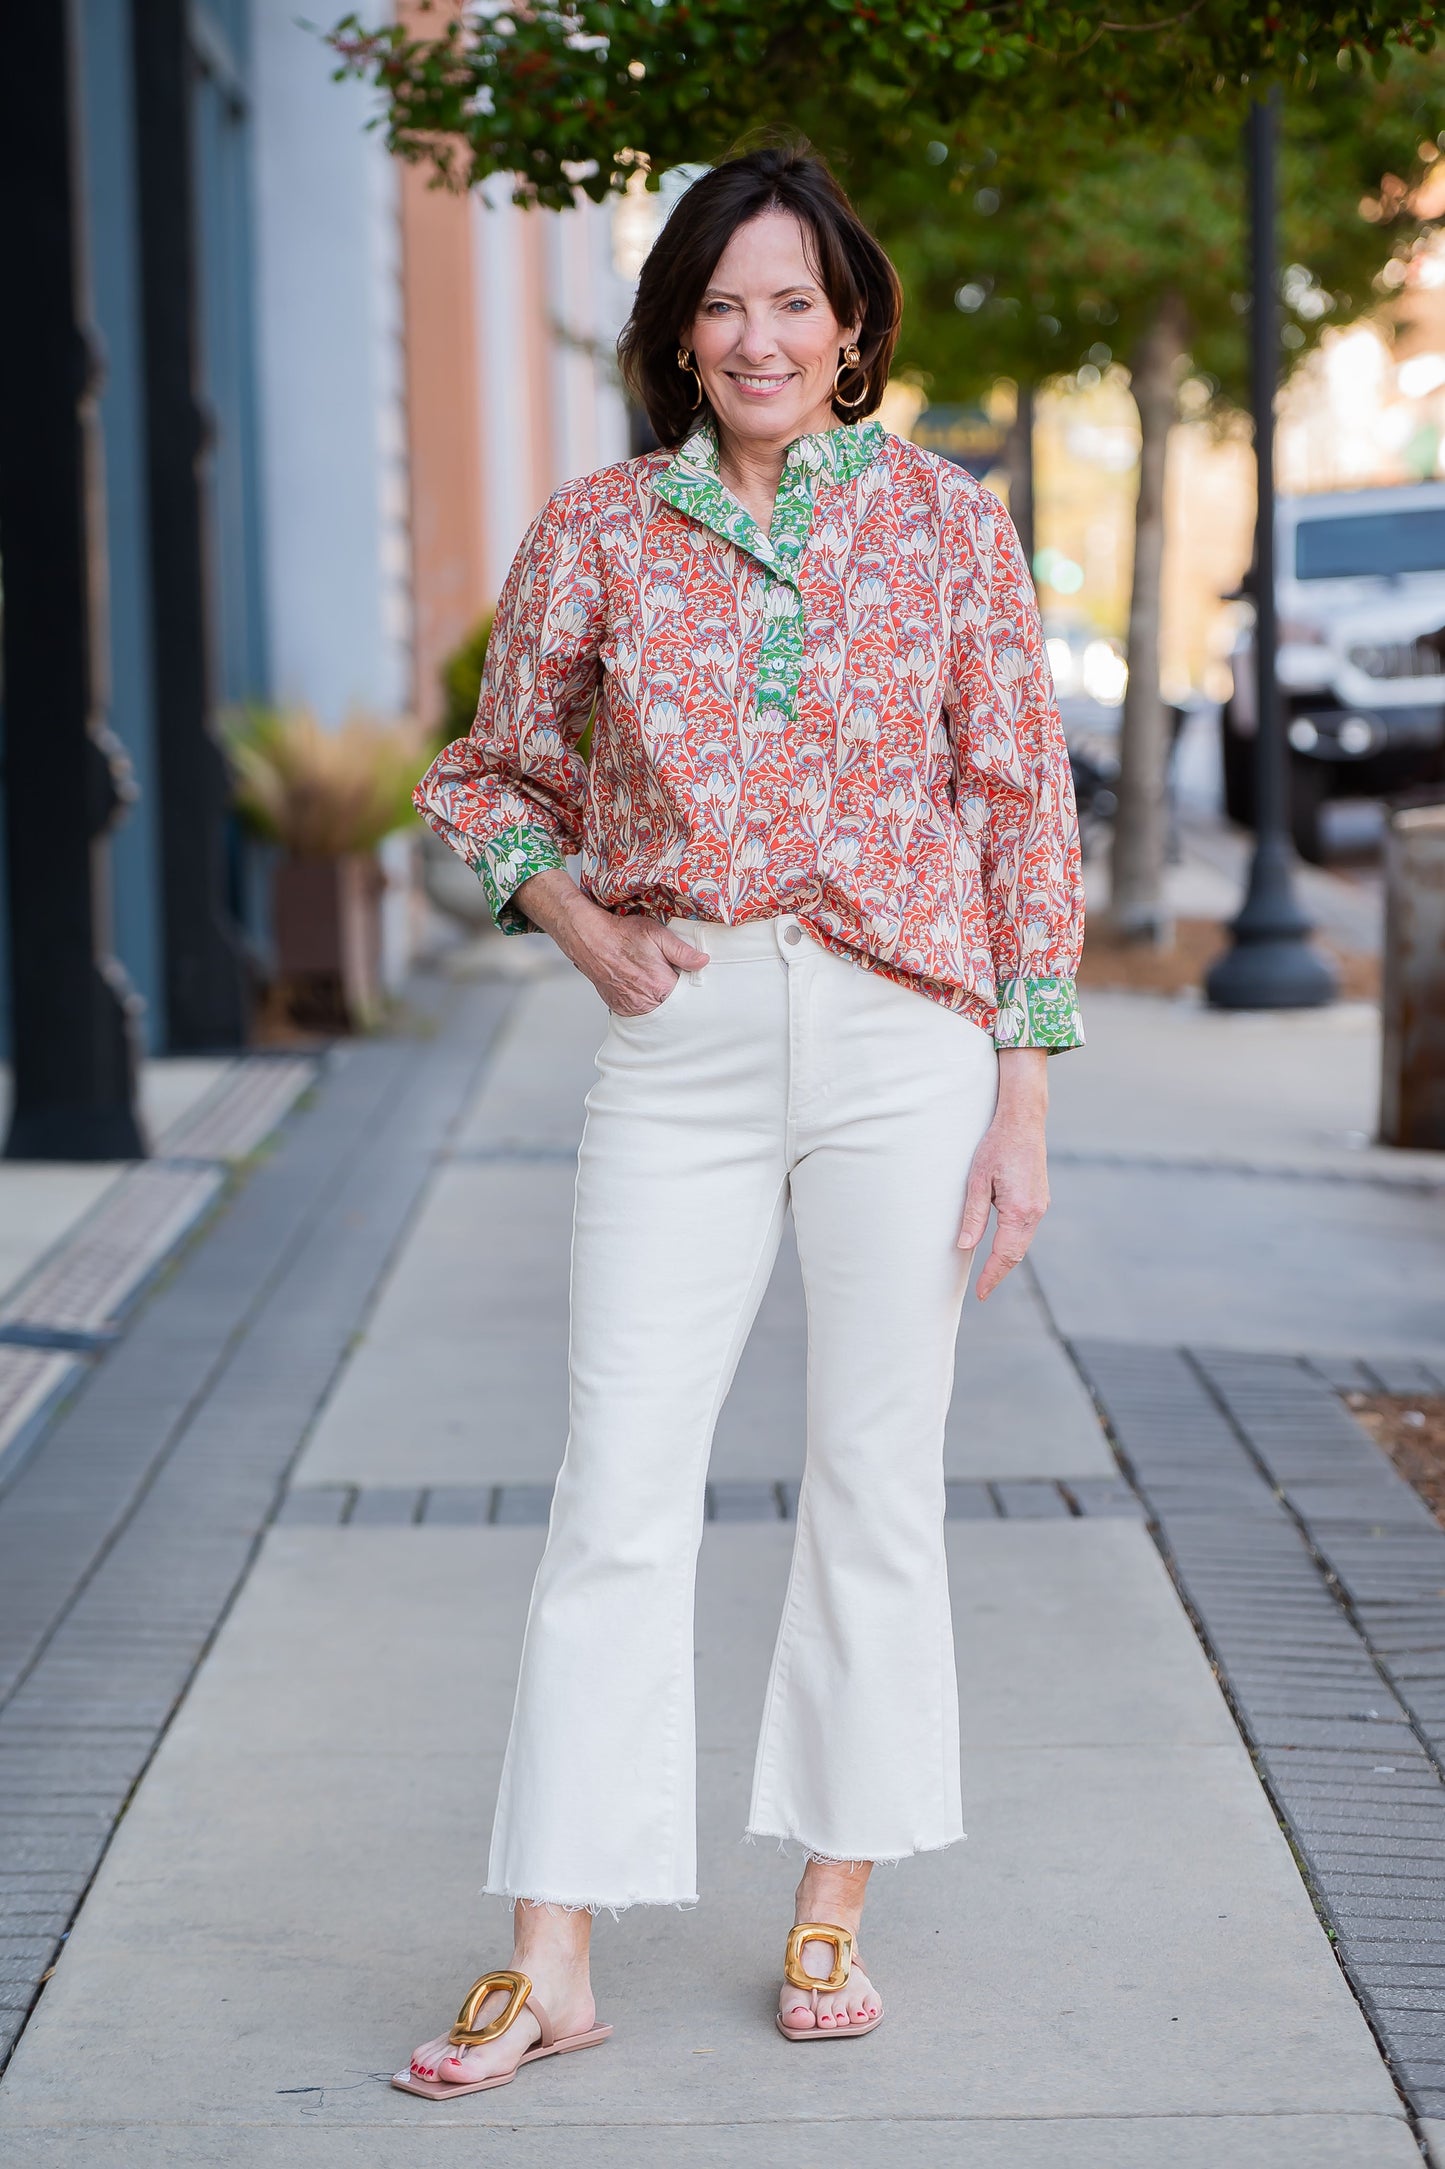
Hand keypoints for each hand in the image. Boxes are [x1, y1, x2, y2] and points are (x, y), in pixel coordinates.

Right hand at [512, 868, 707, 1013]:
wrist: (589, 939)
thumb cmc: (621, 935)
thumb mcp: (657, 935)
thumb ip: (682, 952)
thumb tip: (702, 962)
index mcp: (661, 986)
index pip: (688, 996)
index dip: (690, 986)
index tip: (689, 977)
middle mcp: (647, 1003)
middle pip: (673, 1006)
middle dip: (676, 995)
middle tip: (670, 976)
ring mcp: (632, 1008)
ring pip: (657, 1012)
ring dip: (660, 1001)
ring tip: (655, 981)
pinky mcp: (620, 1008)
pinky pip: (640, 1012)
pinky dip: (645, 1003)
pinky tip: (642, 987)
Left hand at [956, 1049, 1048, 1300]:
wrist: (1023, 1120)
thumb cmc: (997, 1145)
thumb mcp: (977, 1179)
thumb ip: (973, 1215)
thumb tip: (964, 1246)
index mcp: (1020, 1210)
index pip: (1004, 1254)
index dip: (992, 1276)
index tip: (980, 1294)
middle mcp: (1035, 1211)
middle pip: (1016, 1254)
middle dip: (999, 1273)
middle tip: (982, 1291)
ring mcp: (1040, 1205)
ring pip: (1022, 1243)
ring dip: (1006, 1259)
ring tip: (988, 1274)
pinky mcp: (1039, 1198)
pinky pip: (1026, 1230)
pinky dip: (1014, 1243)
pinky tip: (1001, 1248)